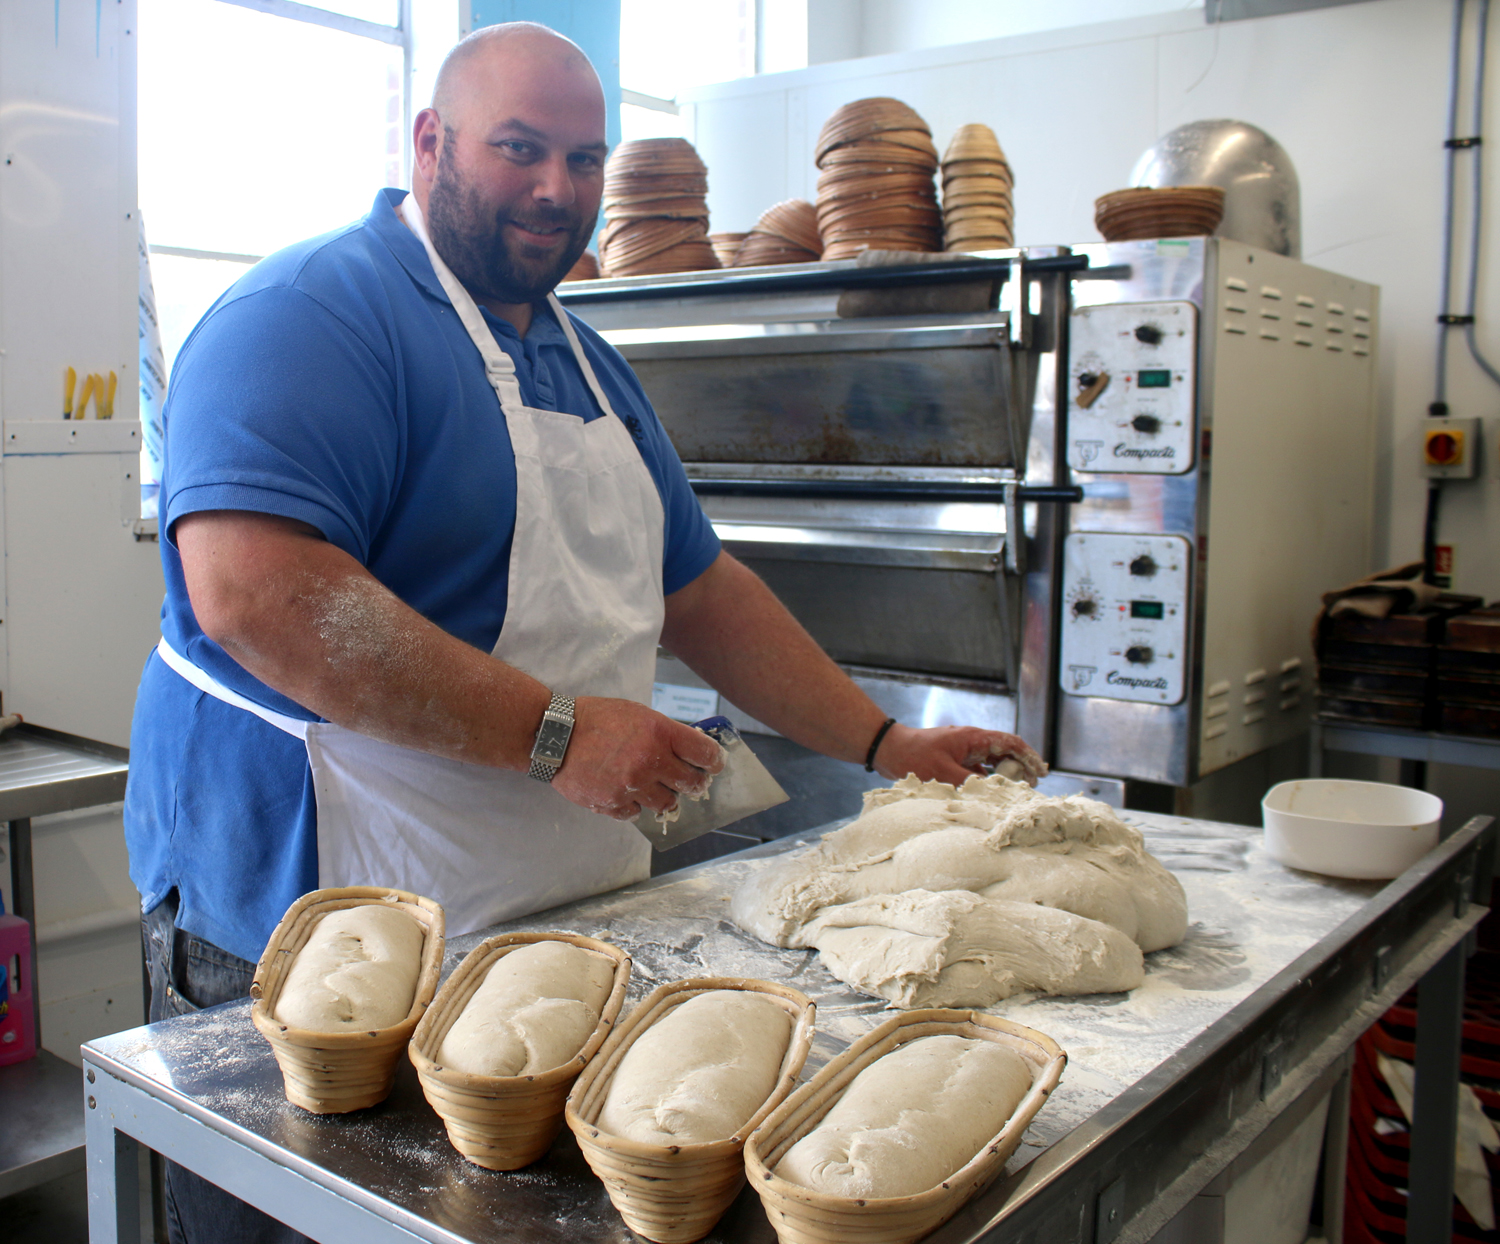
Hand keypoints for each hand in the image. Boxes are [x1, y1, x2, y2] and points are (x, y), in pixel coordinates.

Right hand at [551, 698, 725, 820]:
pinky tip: (627, 791)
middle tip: (690, 780)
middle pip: (692, 783)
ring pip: (667, 803)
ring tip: (655, 786)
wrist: (556, 735)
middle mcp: (650, 761)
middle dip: (695, 782)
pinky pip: (637, 813)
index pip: (705, 753)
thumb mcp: (637, 713)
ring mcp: (632, 785)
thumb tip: (689, 748)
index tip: (714, 764)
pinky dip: (635, 804)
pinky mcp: (613, 803)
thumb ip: (665, 732)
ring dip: (666, 796)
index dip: (714, 760)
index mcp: (660, 733)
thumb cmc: (596, 719)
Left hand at [872, 725, 1046, 786]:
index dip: (1029, 756)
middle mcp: (972, 743)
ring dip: (1003, 777)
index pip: (1011, 743)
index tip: (1041, 772)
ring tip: (1014, 794)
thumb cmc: (914, 757)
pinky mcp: (954, 761)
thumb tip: (992, 795)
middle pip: (1005, 753)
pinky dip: (986, 782)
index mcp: (974, 739)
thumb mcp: (944, 773)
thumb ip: (970, 784)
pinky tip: (988, 796)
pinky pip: (977, 771)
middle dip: (1020, 769)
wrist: (888, 750)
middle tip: (1030, 789)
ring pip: (992, 764)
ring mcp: (963, 752)